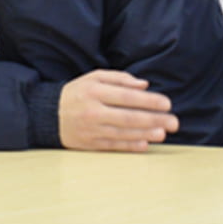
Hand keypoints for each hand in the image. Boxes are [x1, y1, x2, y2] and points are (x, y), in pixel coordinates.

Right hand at [58, 70, 177, 152]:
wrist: (48, 114)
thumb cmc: (77, 93)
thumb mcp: (94, 77)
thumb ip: (119, 78)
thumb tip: (144, 85)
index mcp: (95, 91)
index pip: (127, 97)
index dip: (149, 101)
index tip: (167, 104)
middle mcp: (93, 111)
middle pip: (129, 117)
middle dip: (154, 120)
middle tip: (174, 123)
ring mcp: (91, 130)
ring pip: (123, 133)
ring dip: (146, 134)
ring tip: (163, 133)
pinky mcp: (89, 144)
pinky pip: (113, 145)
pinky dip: (130, 145)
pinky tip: (145, 144)